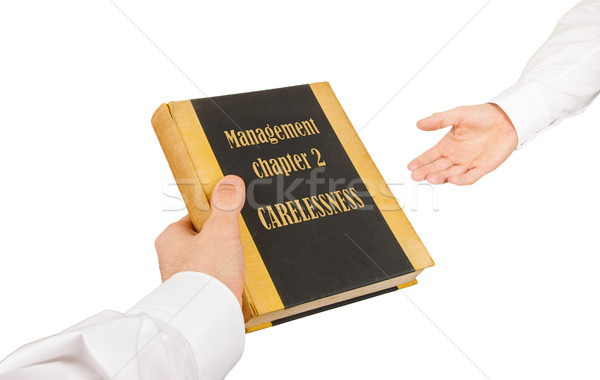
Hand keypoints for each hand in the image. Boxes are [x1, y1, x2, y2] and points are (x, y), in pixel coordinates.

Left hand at [154, 175, 245, 306]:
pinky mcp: (197, 297)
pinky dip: (227, 280)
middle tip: (241, 240)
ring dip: (226, 262)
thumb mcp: (221, 230)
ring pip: (209, 262)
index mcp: (170, 239)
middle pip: (204, 240)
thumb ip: (226, 204)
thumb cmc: (206, 275)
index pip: (194, 217)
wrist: (206, 318)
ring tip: (243, 262)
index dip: (214, 215)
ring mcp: (184, 280)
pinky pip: (214, 282)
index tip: (230, 216)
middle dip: (222, 241)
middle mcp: (172, 260)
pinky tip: (240, 281)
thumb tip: (230, 181)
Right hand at [408, 103, 517, 184]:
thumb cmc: (482, 115)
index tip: (410, 167)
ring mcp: (468, 163)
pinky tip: (452, 179)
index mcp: (448, 144)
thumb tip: (419, 123)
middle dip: (426, 172)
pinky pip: (470, 177)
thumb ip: (439, 120)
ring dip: (440, 177)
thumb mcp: (457, 114)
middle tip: (416, 176)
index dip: (420, 161)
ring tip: (430, 178)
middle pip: (438, 167)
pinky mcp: (482, 168)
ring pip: (451, 173)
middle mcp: (456, 156)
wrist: (506, 118)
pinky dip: (461, 179)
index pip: (430, 156)